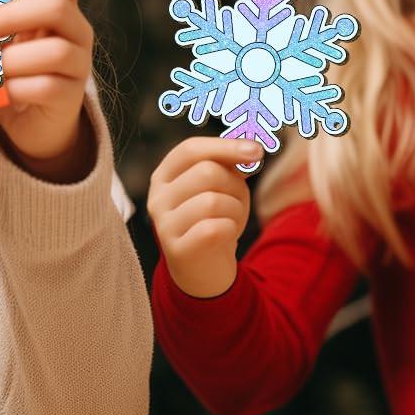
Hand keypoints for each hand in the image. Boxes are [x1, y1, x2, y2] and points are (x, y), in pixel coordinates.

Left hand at [0, 0, 95, 181]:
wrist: (33, 121)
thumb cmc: (10, 68)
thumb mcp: (2, 37)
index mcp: (60, 4)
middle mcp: (76, 30)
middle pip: (54, 8)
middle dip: (4, 17)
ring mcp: (78, 63)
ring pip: (54, 51)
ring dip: (10, 59)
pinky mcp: (71, 96)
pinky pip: (47, 87)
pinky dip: (17, 89)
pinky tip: (1, 92)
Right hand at [148, 136, 263, 297]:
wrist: (202, 268)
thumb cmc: (213, 219)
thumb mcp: (220, 186)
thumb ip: (229, 164)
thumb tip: (251, 149)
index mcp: (164, 175)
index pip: (190, 148)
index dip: (225, 146)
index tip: (257, 151)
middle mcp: (157, 197)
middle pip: (206, 172)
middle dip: (234, 185)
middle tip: (237, 200)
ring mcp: (164, 225)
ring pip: (213, 201)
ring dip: (235, 210)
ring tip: (231, 220)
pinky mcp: (177, 250)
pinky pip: (214, 229)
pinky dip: (230, 229)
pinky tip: (225, 235)